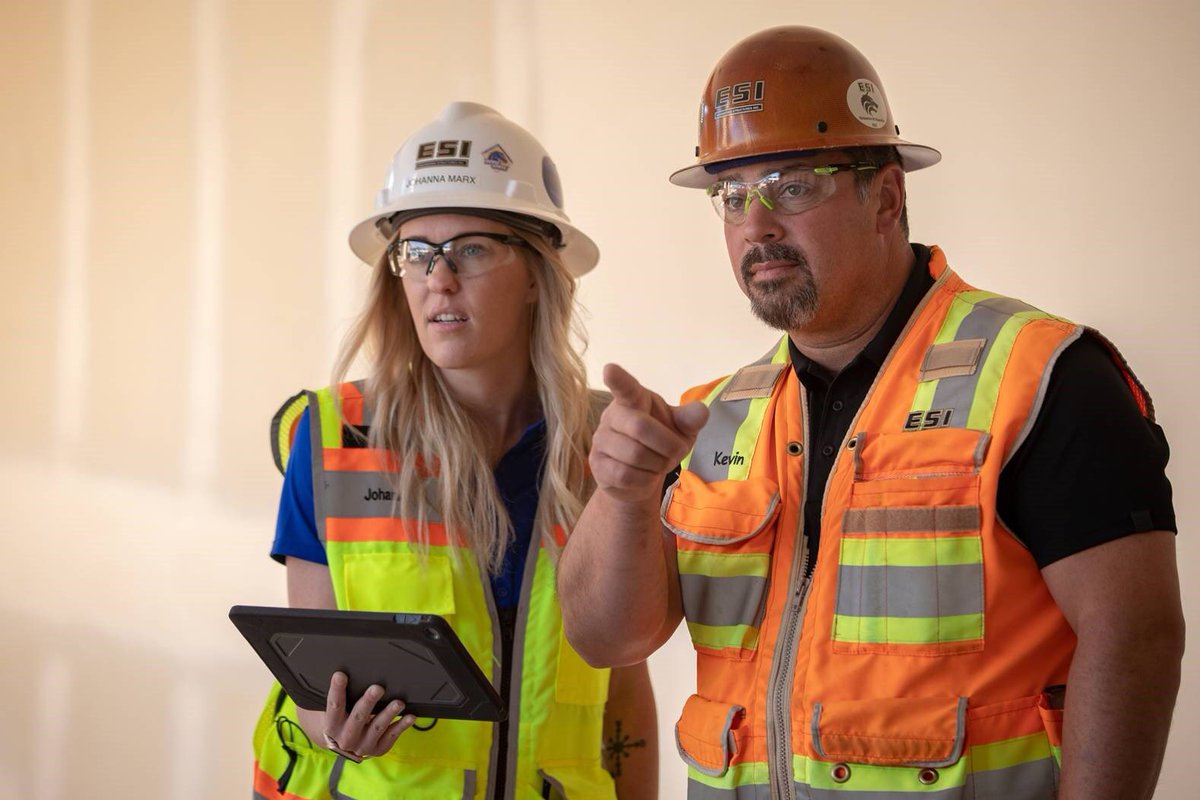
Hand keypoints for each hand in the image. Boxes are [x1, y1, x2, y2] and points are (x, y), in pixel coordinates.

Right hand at [320, 671, 415, 761]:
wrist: (346, 747)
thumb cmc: (343, 720)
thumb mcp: (337, 711)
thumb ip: (342, 696)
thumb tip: (345, 671)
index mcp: (332, 725)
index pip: (334, 706)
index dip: (336, 690)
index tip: (340, 675)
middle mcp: (346, 737)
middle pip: (358, 717)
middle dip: (368, 702)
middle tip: (378, 688)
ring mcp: (363, 745)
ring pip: (377, 728)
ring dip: (388, 714)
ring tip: (398, 703)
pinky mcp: (378, 749)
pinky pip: (391, 736)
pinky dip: (401, 726)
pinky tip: (410, 717)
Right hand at [590, 364, 708, 503]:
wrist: (641, 478)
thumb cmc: (661, 444)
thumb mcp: (681, 430)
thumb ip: (689, 419)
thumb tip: (701, 412)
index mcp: (633, 400)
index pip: (625, 388)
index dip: (618, 379)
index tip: (610, 369)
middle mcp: (612, 415)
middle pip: (640, 427)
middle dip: (667, 445)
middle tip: (676, 452)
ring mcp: (601, 440)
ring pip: (634, 456)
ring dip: (657, 465)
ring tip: (658, 464)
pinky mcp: (597, 464)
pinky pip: (625, 475)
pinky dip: (645, 479)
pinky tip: (646, 476)